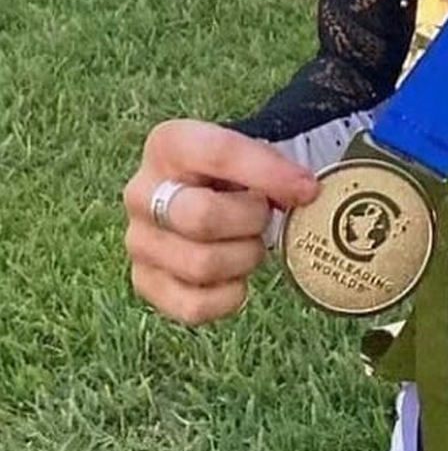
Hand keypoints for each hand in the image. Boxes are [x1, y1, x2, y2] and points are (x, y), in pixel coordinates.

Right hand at [123, 120, 318, 325]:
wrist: (206, 195)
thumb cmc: (233, 175)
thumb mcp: (253, 152)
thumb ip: (277, 165)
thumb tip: (305, 193)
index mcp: (169, 144)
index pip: (220, 154)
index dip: (270, 174)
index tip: (307, 189)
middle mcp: (142, 192)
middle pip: (202, 218)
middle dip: (250, 221)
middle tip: (264, 217)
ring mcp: (138, 241)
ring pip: (201, 265)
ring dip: (243, 258)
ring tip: (248, 242)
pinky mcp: (145, 282)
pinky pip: (193, 306)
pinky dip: (228, 296)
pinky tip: (236, 276)